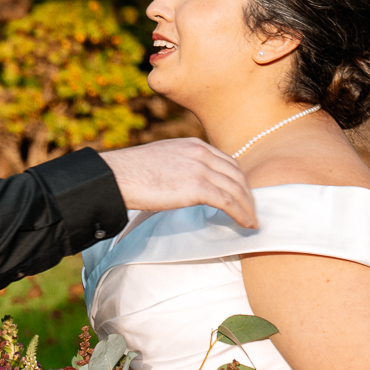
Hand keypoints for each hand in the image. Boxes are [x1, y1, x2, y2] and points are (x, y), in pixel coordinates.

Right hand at [100, 138, 256, 228]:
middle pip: (237, 174)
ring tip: (252, 221)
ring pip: (236, 188)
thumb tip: (185, 182)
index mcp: (192, 145)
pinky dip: (241, 214)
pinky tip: (245, 224)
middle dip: (247, 193)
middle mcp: (201, 153)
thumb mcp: (162, 157)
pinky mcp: (197, 187)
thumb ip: (181, 164)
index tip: (241, 194)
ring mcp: (200, 169)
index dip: (238, 179)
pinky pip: (228, 202)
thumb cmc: (131, 172)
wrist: (117, 176)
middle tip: (251, 209)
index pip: (226, 161)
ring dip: (248, 207)